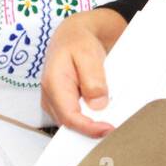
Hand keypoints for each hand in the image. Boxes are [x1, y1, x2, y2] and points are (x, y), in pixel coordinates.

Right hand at [39, 9, 125, 136]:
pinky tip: (103, 111)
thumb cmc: (78, 42)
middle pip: (71, 124)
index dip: (89, 128)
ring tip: (111, 115)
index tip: (109, 128)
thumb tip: (97, 105)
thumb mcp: (88, 54)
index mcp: (53, 83)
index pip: (69, 117)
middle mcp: (50, 97)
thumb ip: (93, 79)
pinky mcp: (62, 104)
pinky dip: (91, 117)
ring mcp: (54, 102)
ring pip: (74, 123)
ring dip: (92, 122)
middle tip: (115, 123)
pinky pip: (76, 117)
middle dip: (92, 127)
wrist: (72, 37)